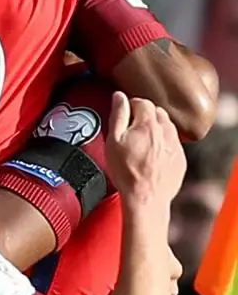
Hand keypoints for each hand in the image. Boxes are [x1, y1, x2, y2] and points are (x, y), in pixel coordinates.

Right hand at [105, 92, 186, 209]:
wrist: (146, 198)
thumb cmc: (126, 172)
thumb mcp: (113, 141)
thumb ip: (117, 115)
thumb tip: (119, 96)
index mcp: (148, 124)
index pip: (142, 102)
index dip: (130, 105)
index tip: (124, 114)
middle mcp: (166, 132)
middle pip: (157, 112)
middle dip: (144, 115)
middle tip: (131, 127)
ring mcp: (175, 145)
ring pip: (167, 126)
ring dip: (155, 127)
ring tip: (141, 141)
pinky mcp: (180, 158)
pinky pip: (172, 142)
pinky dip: (163, 143)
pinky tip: (151, 154)